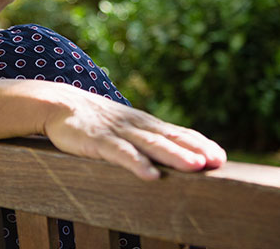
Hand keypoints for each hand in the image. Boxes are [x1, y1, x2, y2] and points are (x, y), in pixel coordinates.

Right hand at [42, 86, 226, 180]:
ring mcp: (118, 132)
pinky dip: (137, 164)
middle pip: (170, 138)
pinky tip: (151, 176)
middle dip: (195, 150)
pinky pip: (121, 154)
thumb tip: (171, 152)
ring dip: (174, 155)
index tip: (220, 157)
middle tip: (218, 161)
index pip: (178, 132)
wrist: (59, 104)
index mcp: (144, 123)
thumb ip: (145, 138)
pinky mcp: (98, 140)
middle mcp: (136, 125)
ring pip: (151, 145)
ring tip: (195, 166)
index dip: (200, 143)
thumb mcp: (124, 127)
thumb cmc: (94, 120)